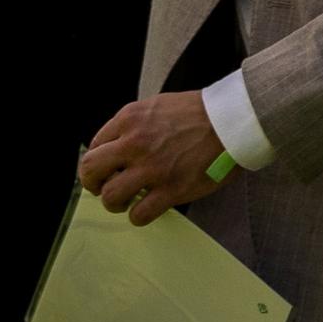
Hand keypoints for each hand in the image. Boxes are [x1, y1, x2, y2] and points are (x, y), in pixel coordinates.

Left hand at [76, 90, 232, 227]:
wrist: (231, 121)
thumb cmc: (198, 112)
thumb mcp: (157, 105)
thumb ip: (133, 125)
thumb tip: (116, 147)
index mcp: (129, 119)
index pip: (94, 146)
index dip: (98, 162)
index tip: (107, 170)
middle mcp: (134, 143)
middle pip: (91, 170)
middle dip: (93, 184)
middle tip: (104, 188)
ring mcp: (152, 169)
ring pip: (110, 197)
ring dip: (115, 203)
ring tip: (127, 201)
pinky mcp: (171, 190)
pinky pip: (139, 215)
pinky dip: (138, 216)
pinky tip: (148, 208)